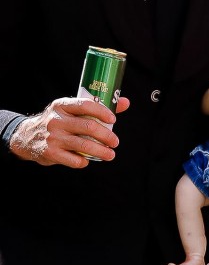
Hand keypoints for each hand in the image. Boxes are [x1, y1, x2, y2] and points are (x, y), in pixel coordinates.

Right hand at [9, 96, 129, 167]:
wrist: (26, 137)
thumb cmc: (58, 123)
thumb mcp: (70, 111)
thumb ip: (97, 108)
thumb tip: (125, 102)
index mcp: (62, 106)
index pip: (85, 105)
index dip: (102, 112)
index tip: (113, 120)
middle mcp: (56, 120)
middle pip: (88, 127)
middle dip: (107, 136)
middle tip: (115, 142)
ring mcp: (53, 137)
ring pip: (84, 145)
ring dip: (102, 152)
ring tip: (110, 154)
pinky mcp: (51, 153)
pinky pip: (75, 160)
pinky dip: (85, 161)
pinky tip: (88, 159)